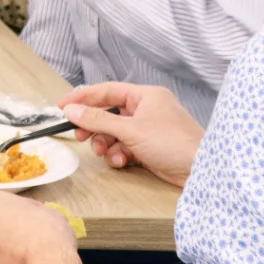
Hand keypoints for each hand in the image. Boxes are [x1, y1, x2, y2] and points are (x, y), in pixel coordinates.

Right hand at [59, 82, 203, 187]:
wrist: (202, 172)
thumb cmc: (172, 143)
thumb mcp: (130, 130)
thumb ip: (97, 119)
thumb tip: (70, 110)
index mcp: (145, 96)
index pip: (106, 91)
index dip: (82, 98)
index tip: (62, 107)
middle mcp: (146, 109)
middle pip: (108, 113)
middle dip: (94, 127)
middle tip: (79, 136)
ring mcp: (148, 129)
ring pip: (114, 132)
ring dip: (105, 143)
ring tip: (104, 152)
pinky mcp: (149, 147)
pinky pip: (124, 146)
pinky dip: (118, 153)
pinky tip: (121, 161)